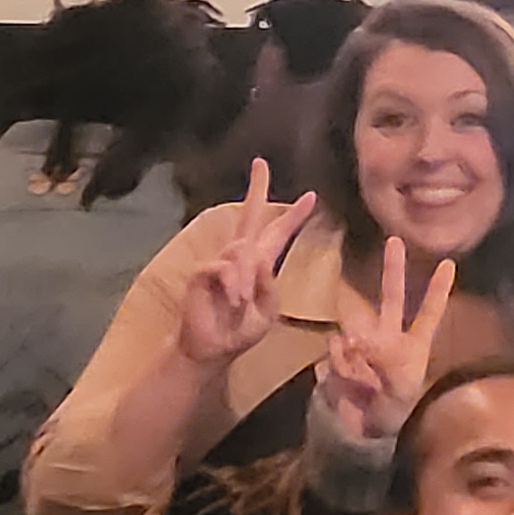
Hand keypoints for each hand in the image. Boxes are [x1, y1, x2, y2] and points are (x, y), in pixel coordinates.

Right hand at [179, 161, 321, 367]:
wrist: (213, 350)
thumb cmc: (240, 331)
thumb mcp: (267, 312)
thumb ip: (270, 286)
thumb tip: (261, 260)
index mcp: (259, 265)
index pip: (277, 233)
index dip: (293, 216)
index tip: (312, 197)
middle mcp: (238, 257)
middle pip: (249, 215)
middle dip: (256, 189)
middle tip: (261, 164)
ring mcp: (219, 262)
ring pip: (240, 250)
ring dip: (246, 276)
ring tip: (243, 299)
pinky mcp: (202, 273)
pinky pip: (222, 267)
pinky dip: (232, 283)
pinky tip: (234, 300)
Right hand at [315, 232, 457, 445]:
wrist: (364, 434)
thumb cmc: (394, 413)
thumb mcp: (399, 387)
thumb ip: (382, 357)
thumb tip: (355, 335)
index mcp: (412, 346)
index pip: (428, 313)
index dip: (437, 290)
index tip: (449, 263)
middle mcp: (388, 339)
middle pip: (390, 298)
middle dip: (392, 270)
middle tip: (395, 240)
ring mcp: (362, 347)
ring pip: (350, 335)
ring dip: (351, 357)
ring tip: (362, 384)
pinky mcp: (339, 358)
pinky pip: (333, 357)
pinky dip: (338, 372)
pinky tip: (346, 387)